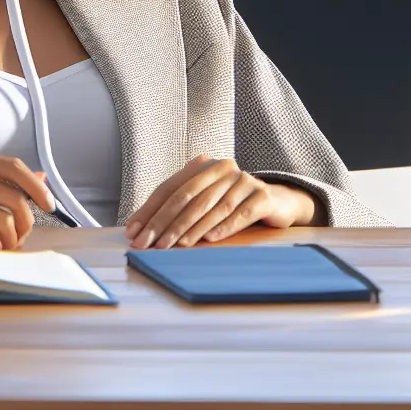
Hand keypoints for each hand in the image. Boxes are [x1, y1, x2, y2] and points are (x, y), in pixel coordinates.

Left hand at [124, 156, 316, 248]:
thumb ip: (177, 209)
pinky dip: (224, 226)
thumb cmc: (232, 202)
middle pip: (188, 196)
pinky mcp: (262, 196)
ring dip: (192, 228)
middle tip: (150, 243)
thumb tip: (140, 228)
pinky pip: (240, 212)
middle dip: (166, 222)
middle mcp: (221, 168)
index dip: (150, 210)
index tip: (134, 231)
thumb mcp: (204, 201)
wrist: (276, 202)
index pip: (170, 188)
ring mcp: (243, 181)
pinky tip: (210, 239)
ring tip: (176, 244)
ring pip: (212, 206)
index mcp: (202, 165)